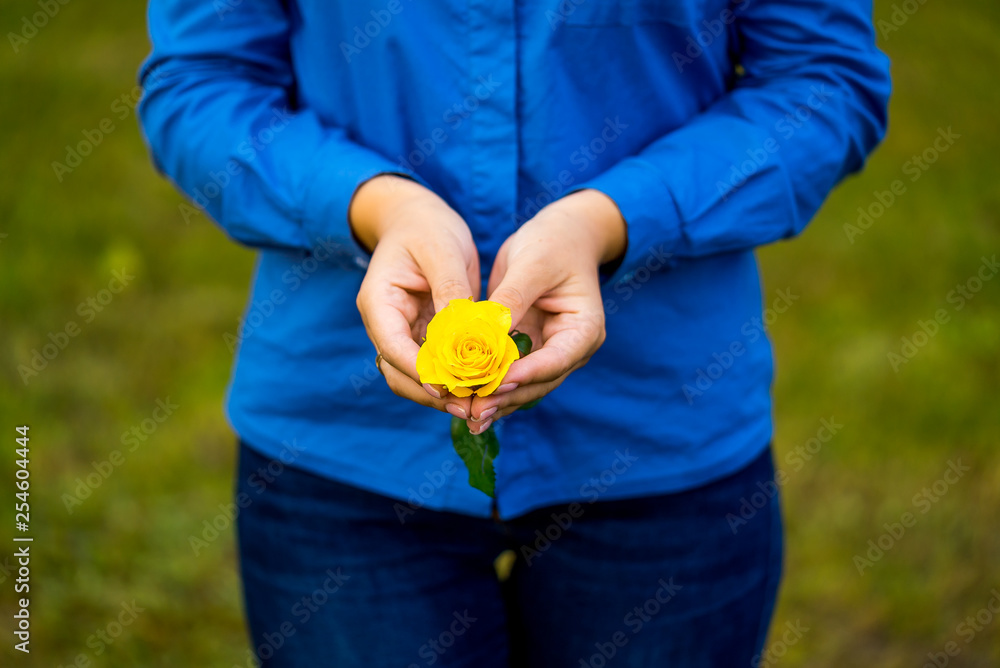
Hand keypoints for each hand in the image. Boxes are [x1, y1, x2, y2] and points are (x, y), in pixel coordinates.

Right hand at [352, 175, 479, 418]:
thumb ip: (450, 290)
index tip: (447, 387)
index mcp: (379, 302)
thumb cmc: (427, 227)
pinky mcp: (425, 336)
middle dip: (432, 392)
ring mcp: (405, 332)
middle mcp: (387, 324)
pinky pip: (437, 365)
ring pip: (417, 376)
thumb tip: (463, 331)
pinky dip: (456, 378)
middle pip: (401, 372)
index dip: (418, 370)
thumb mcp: (442, 250)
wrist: (419, 218)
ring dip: (445, 392)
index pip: (392, 346)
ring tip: (478, 405)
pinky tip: (482, 387)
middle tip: (469, 407)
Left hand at [467, 189, 626, 431]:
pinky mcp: (528, 350)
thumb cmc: (553, 243)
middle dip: (506, 397)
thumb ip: (512, 298)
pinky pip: (508, 373)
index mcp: (584, 330)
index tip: (495, 384)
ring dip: (495, 400)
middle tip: (474, 413)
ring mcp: (549, 352)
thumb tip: (486, 331)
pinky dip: (488, 386)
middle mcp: (570, 349)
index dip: (525, 374)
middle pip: (538, 382)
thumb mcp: (533, 264)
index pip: (555, 360)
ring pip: (522, 386)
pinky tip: (465, 400)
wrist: (561, 236)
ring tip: (467, 417)